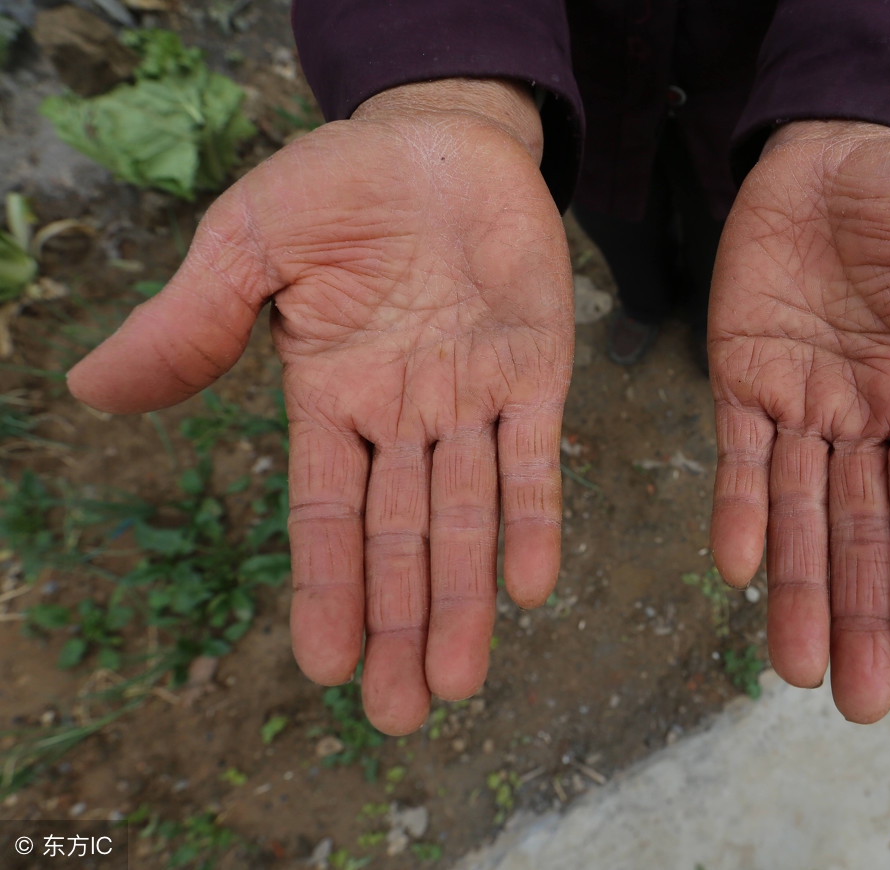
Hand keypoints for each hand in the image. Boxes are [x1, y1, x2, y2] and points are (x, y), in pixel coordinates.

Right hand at [67, 80, 573, 734]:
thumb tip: (90, 392)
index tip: (325, 667)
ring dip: (465, 596)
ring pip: (465, 513)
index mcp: (330, 395)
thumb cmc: (340, 187)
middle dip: (402, 621)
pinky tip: (531, 586)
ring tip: (460, 680)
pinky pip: (534, 453)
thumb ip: (193, 325)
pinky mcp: (537, 366)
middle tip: (403, 713)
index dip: (326, 585)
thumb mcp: (249, 246)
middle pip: (400, 537)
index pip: (326, 510)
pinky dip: (533, 516)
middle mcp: (403, 413)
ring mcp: (472, 394)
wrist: (440, 135)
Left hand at [708, 121, 889, 722]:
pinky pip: (737, 454)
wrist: (835, 145)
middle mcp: (868, 422)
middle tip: (860, 702)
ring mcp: (801, 404)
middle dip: (862, 615)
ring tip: (796, 672)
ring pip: (798, 512)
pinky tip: (738, 568)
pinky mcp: (740, 377)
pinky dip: (737, 507)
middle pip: (864, 534)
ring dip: (798, 589)